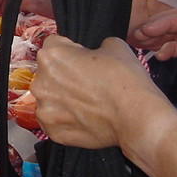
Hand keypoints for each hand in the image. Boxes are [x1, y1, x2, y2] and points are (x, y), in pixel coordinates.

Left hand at [31, 35, 162, 148]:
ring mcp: (44, 109)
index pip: (54, 45)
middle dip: (64, 76)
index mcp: (50, 56)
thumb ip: (94, 45)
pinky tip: (85, 117)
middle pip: (48, 73)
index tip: (83, 61)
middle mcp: (40, 82)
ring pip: (50, 98)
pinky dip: (67, 120)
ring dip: (63, 99)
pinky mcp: (52, 131)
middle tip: (87, 84)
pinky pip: (55, 121)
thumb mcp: (113, 45)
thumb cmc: (125, 79)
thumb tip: (93, 51)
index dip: (71, 51)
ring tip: (87, 103)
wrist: (136, 117)